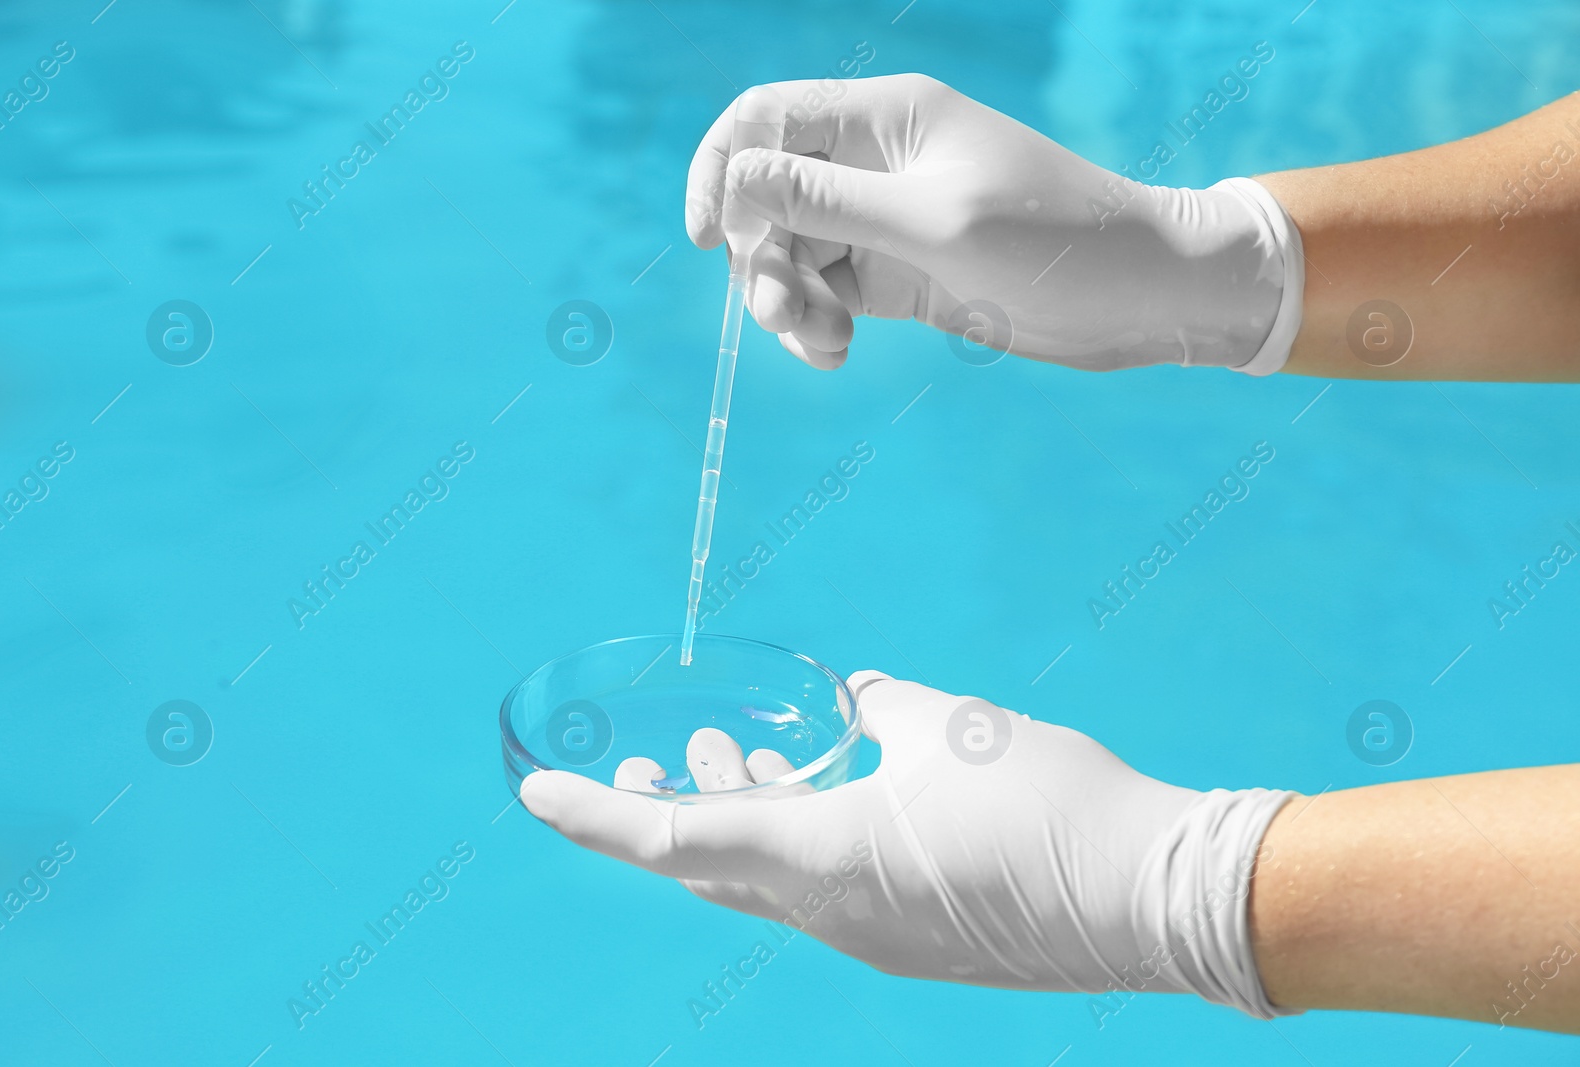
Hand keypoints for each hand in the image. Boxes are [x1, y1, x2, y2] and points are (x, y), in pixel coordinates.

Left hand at [521, 671, 1295, 1016]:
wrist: (1154, 899)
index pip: (675, 840)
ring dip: (741, 819)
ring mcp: (873, 938)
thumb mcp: (955, 728)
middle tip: (643, 757)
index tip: (537, 793)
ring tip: (728, 754)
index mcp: (823, 858)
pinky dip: (800, 840)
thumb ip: (885, 710)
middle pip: (712, 867)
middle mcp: (830, 913)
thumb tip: (857, 704)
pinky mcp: (915, 942)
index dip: (597, 815)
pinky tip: (828, 787)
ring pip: (770, 879)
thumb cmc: (1050, 805)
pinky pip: (827, 891)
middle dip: (668, 811)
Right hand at [685, 73, 1302, 373]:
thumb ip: (825, 201)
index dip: (720, 172)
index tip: (708, 239)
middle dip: (762, 258)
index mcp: (884, 118)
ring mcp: (885, 222)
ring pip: (792, 254)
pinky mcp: (899, 276)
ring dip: (788, 302)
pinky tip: (834, 356)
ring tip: (825, 345)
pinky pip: (826, 294)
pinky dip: (817, 325)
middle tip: (789, 315)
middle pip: (767, 199)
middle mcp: (876, 163)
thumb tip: (734, 180)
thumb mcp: (930, 222)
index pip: (765, 119)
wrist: (1138, 296)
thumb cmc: (1051, 242)